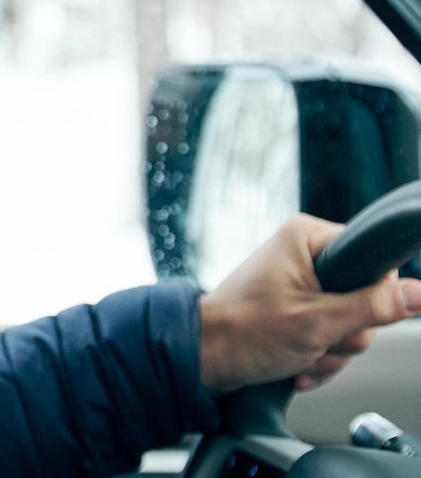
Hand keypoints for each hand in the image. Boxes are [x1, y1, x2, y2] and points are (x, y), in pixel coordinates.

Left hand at [199, 213, 420, 393]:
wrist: (202, 361)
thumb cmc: (242, 333)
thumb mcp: (316, 322)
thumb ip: (372, 307)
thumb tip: (419, 294)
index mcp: (306, 237)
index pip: (375, 261)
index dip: (371, 298)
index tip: (347, 317)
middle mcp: (304, 253)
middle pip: (365, 299)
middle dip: (344, 334)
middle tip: (315, 341)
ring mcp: (300, 282)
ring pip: (349, 323)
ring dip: (330, 351)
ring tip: (300, 354)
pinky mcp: (296, 307)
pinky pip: (329, 334)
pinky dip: (317, 356)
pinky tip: (296, 364)